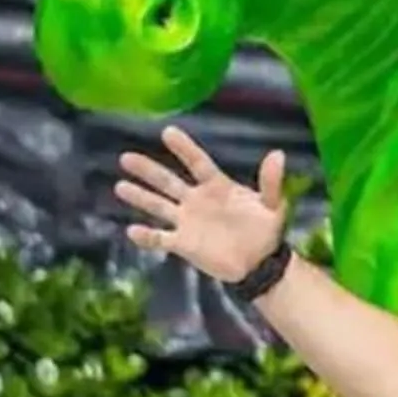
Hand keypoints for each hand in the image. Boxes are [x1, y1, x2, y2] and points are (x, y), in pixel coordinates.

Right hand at [116, 126, 286, 281]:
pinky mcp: (183, 244)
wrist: (260, 264)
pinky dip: (146, 236)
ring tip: (119, 186)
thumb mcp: (272, 205)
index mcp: (217, 187)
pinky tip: (131, 230)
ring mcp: (187, 221)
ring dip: (140, 197)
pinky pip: (161, 239)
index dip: (184, 149)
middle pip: (168, 182)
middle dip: (148, 170)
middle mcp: (196, 200)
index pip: (197, 164)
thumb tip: (278, 154)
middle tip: (126, 158)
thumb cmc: (265, 231)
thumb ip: (271, 182)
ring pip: (158, 206)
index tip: (168, 132)